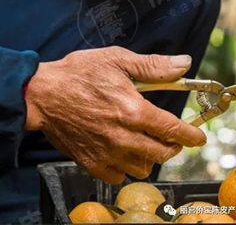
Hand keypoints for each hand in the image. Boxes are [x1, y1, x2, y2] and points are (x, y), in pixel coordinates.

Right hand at [24, 46, 206, 183]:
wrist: (40, 94)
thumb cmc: (75, 74)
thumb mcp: (114, 60)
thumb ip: (152, 66)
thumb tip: (183, 64)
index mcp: (133, 110)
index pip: (175, 131)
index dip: (191, 136)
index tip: (196, 136)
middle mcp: (123, 136)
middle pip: (163, 153)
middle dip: (171, 145)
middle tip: (165, 135)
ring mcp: (107, 153)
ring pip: (144, 168)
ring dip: (148, 157)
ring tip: (140, 142)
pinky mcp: (91, 163)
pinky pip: (119, 176)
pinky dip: (124, 166)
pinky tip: (119, 151)